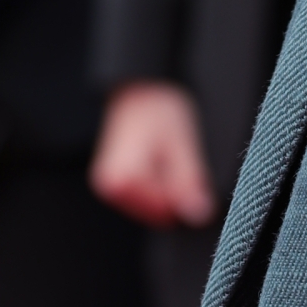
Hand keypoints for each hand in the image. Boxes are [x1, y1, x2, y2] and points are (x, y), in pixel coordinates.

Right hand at [91, 80, 216, 227]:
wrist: (140, 91)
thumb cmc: (159, 111)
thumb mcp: (182, 144)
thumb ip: (188, 182)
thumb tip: (198, 215)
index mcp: (120, 179)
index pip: (164, 211)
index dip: (184, 195)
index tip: (186, 165)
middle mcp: (108, 188)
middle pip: (158, 214)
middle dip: (176, 194)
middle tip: (176, 158)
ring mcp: (110, 189)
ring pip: (154, 210)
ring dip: (169, 191)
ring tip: (166, 157)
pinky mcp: (115, 186)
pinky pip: (147, 201)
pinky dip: (161, 188)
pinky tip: (160, 164)